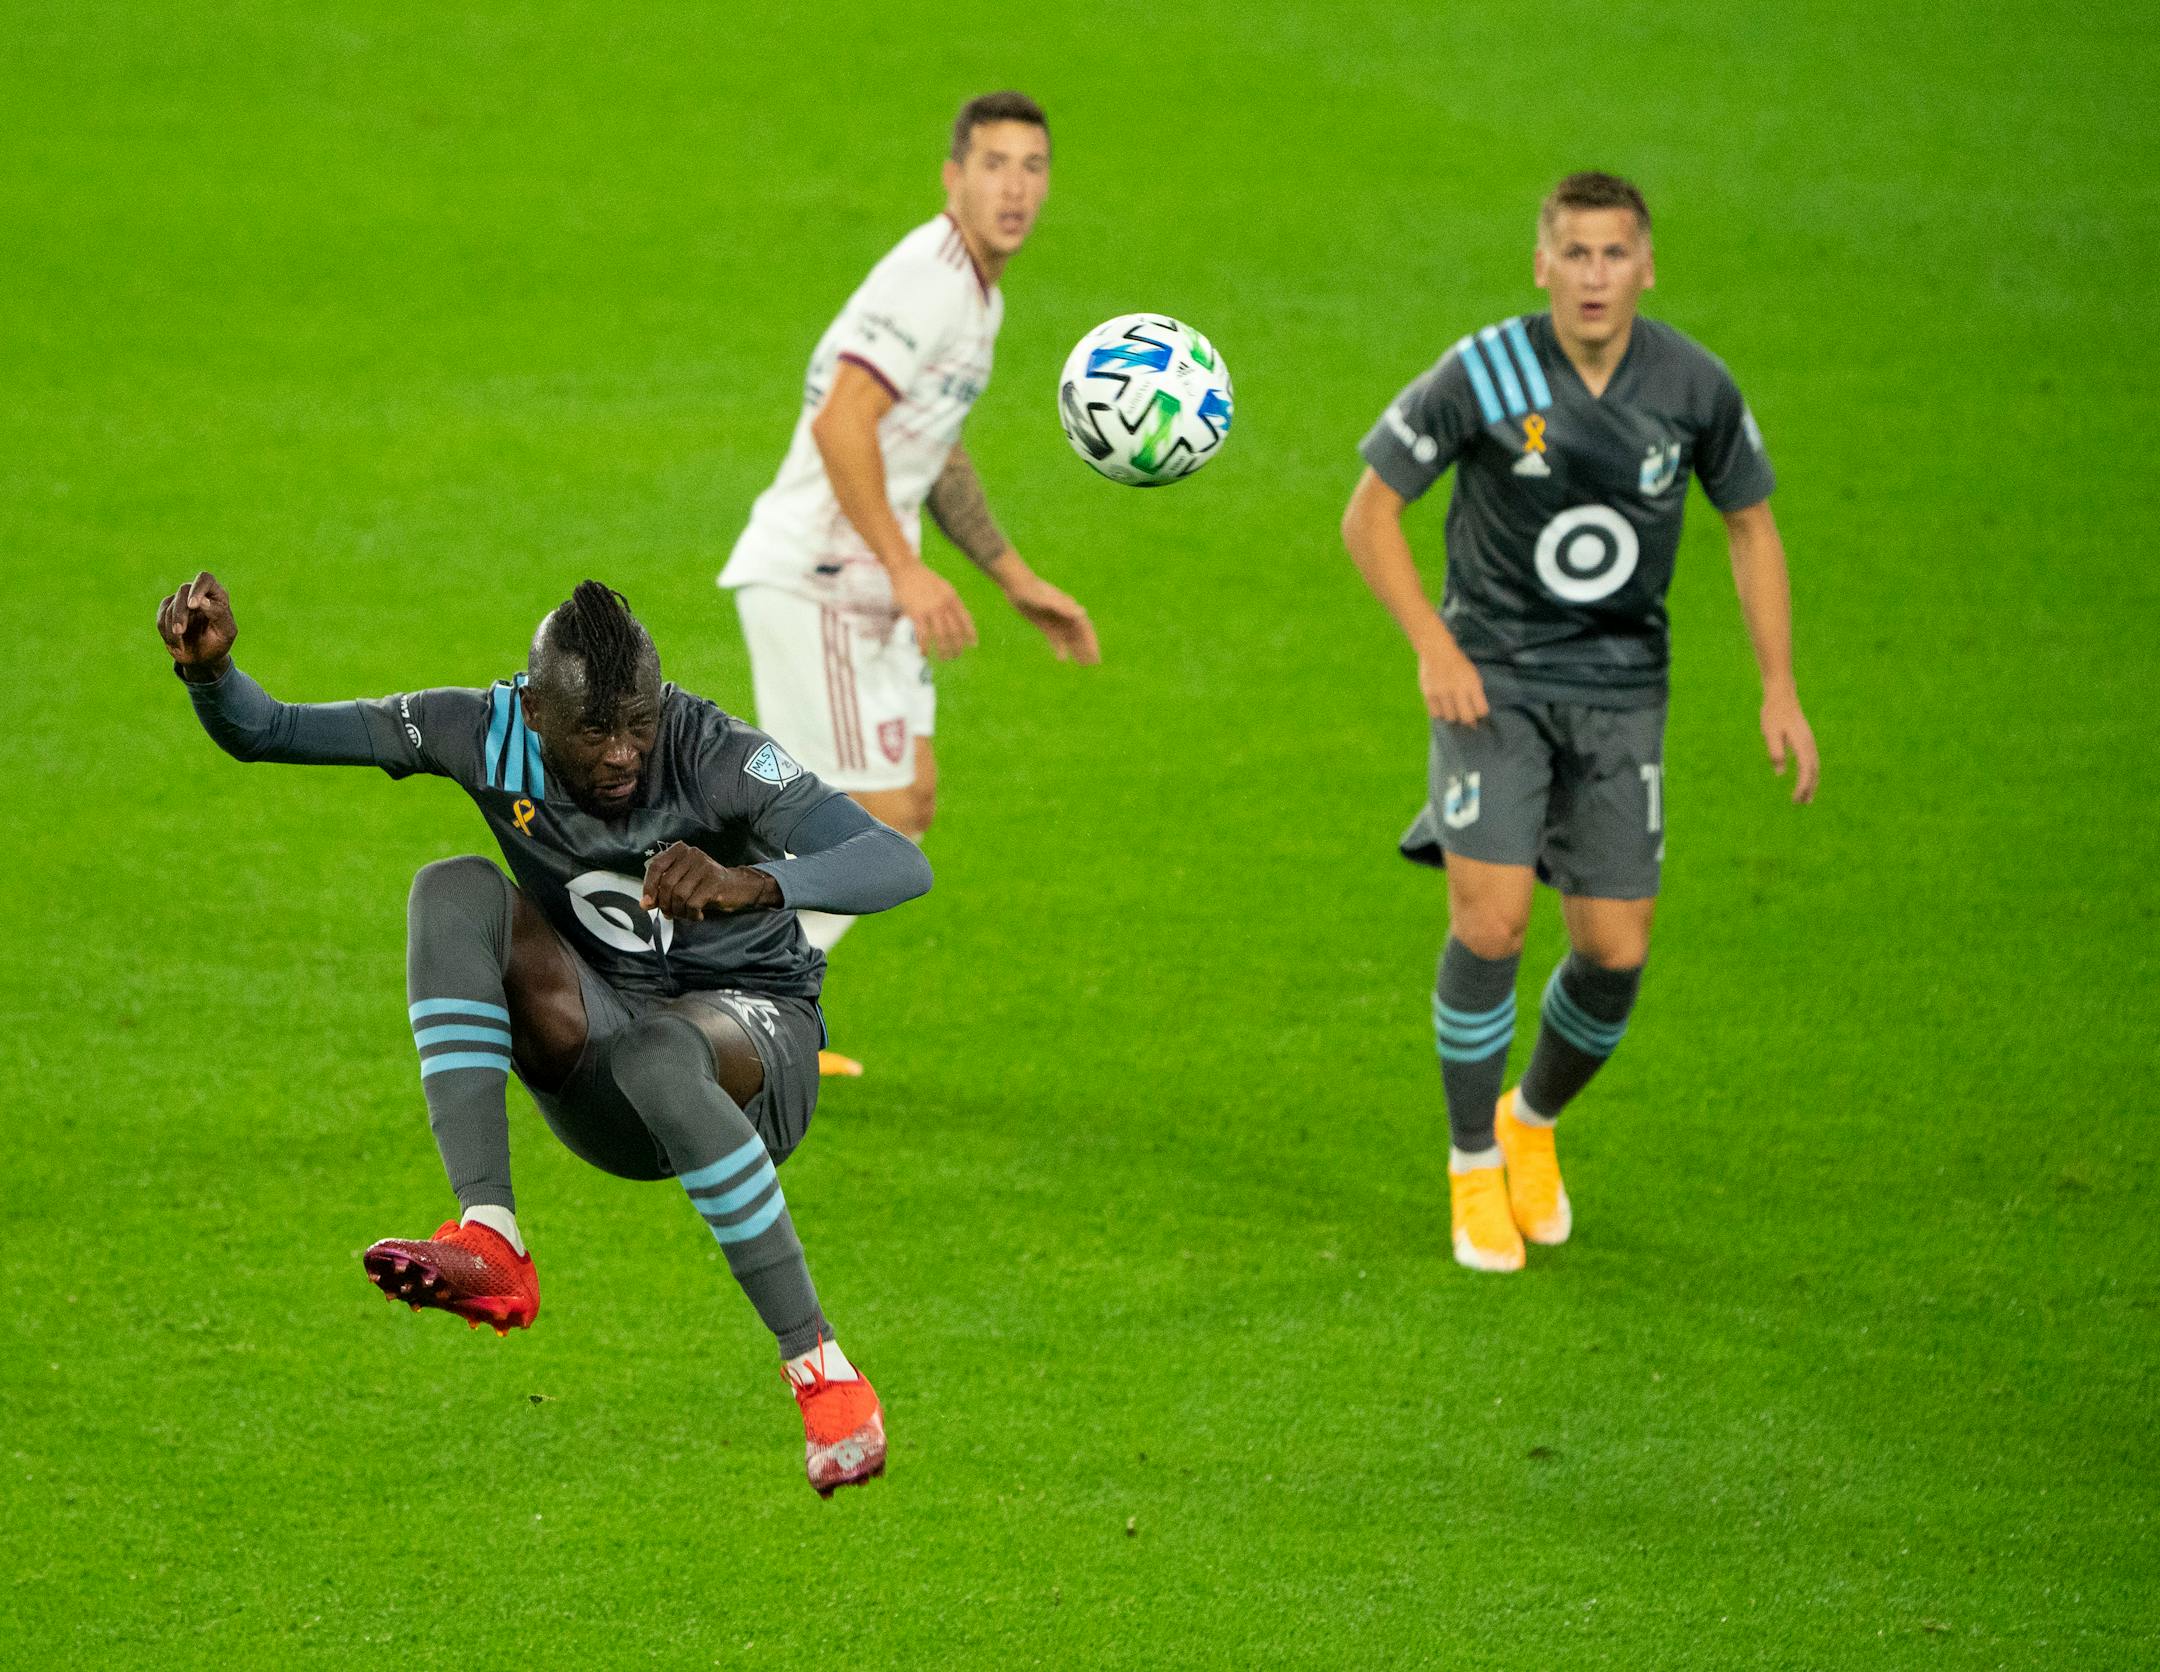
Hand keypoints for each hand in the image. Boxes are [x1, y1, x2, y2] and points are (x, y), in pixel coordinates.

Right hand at [156, 570, 236, 677]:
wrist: (203, 658)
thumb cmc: (219, 643)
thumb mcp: (226, 632)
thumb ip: (218, 614)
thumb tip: (202, 601)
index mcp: (217, 595)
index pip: (205, 579)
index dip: (197, 588)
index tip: (193, 605)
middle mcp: (198, 593)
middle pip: (183, 591)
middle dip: (180, 613)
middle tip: (179, 631)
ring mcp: (181, 601)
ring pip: (170, 605)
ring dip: (173, 626)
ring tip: (180, 645)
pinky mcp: (167, 611)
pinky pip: (161, 618)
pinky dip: (167, 633)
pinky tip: (177, 643)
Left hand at [640, 842, 781, 919]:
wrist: (738, 887)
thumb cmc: (706, 885)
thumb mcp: (682, 883)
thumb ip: (663, 890)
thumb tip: (645, 904)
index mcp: (681, 851)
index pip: (656, 866)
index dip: (649, 887)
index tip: (648, 903)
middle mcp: (692, 854)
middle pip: (667, 883)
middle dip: (665, 904)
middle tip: (669, 914)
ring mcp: (704, 867)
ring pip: (679, 895)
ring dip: (678, 911)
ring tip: (684, 915)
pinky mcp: (714, 882)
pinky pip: (693, 903)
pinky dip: (691, 914)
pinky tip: (697, 915)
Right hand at [889, 560, 976, 660]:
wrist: (905, 568)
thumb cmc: (922, 577)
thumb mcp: (943, 586)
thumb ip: (949, 601)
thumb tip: (956, 617)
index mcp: (952, 597)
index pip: (965, 618)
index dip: (970, 633)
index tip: (973, 645)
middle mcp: (944, 604)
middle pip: (955, 630)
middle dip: (957, 646)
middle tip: (956, 656)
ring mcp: (931, 609)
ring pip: (941, 636)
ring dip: (943, 650)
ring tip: (944, 659)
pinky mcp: (916, 613)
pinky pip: (923, 635)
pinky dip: (924, 647)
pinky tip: (924, 654)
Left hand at [1001, 565, 1100, 664]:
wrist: (1016, 585)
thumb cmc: (1033, 591)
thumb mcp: (1047, 600)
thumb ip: (1064, 607)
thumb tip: (1083, 612)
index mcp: (1069, 608)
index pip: (1084, 628)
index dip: (1091, 642)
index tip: (1095, 655)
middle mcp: (1065, 615)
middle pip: (1079, 635)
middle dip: (1087, 648)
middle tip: (1094, 664)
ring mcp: (1055, 620)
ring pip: (1069, 638)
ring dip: (1077, 650)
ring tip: (1083, 664)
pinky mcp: (1044, 624)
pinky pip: (1055, 638)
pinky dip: (1060, 648)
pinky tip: (1062, 659)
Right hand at [1418, 636, 1488, 725]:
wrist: (1436, 650)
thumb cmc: (1458, 664)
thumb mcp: (1473, 675)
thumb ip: (1476, 694)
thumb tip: (1477, 716)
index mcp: (1472, 684)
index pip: (1481, 711)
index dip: (1481, 715)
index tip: (1478, 714)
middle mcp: (1458, 690)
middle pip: (1466, 718)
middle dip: (1468, 721)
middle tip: (1465, 716)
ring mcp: (1442, 693)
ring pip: (1451, 718)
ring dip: (1453, 716)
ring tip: (1452, 709)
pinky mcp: (1429, 694)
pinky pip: (1436, 714)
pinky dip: (1440, 713)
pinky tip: (1441, 707)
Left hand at [1761, 687, 1818, 803]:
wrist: (1782, 695)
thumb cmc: (1774, 714)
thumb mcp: (1770, 733)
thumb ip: (1775, 753)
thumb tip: (1779, 774)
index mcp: (1802, 743)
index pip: (1805, 770)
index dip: (1802, 786)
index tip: (1796, 799)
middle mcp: (1809, 744)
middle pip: (1813, 771)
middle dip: (1809, 788)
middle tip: (1801, 804)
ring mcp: (1810, 742)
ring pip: (1814, 767)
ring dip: (1811, 783)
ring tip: (1806, 798)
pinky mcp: (1806, 740)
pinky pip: (1812, 761)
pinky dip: (1810, 773)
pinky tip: (1805, 780)